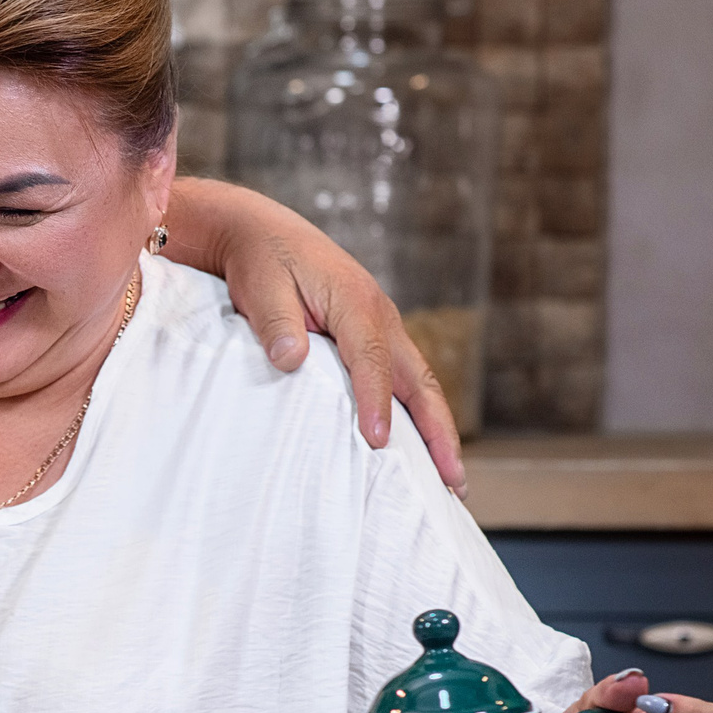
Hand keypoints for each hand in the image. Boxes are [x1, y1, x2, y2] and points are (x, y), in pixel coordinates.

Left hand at [167, 178, 465, 494]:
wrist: (262, 233)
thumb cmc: (261, 262)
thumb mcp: (260, 288)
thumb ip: (276, 325)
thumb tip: (291, 360)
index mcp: (355, 302)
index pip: (371, 361)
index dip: (375, 402)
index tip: (375, 441)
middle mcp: (381, 315)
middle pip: (419, 379)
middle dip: (438, 431)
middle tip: (451, 480)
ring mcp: (383, 325)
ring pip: (420, 382)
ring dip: (438, 428)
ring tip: (451, 478)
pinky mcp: (374, 335)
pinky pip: (403, 378)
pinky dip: (418, 412)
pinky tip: (419, 446)